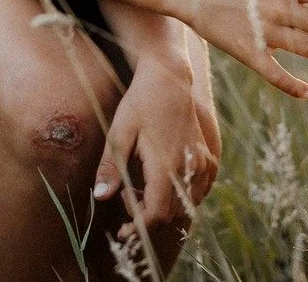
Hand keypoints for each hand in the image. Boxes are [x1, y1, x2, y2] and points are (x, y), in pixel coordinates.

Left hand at [93, 57, 218, 236]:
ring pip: (186, 202)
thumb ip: (110, 168)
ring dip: (165, 205)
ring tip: (143, 187)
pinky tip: (164, 181)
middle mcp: (188, 165)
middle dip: (147, 214)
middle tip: (127, 195)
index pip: (157, 213)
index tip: (123, 230)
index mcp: (165, 164)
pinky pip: (200, 188)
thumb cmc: (140, 103)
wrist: (169, 77)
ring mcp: (200, 160)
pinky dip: (182, 194)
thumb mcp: (118, 134)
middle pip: (171, 212)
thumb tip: (101, 197)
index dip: (139, 226)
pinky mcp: (206, 154)